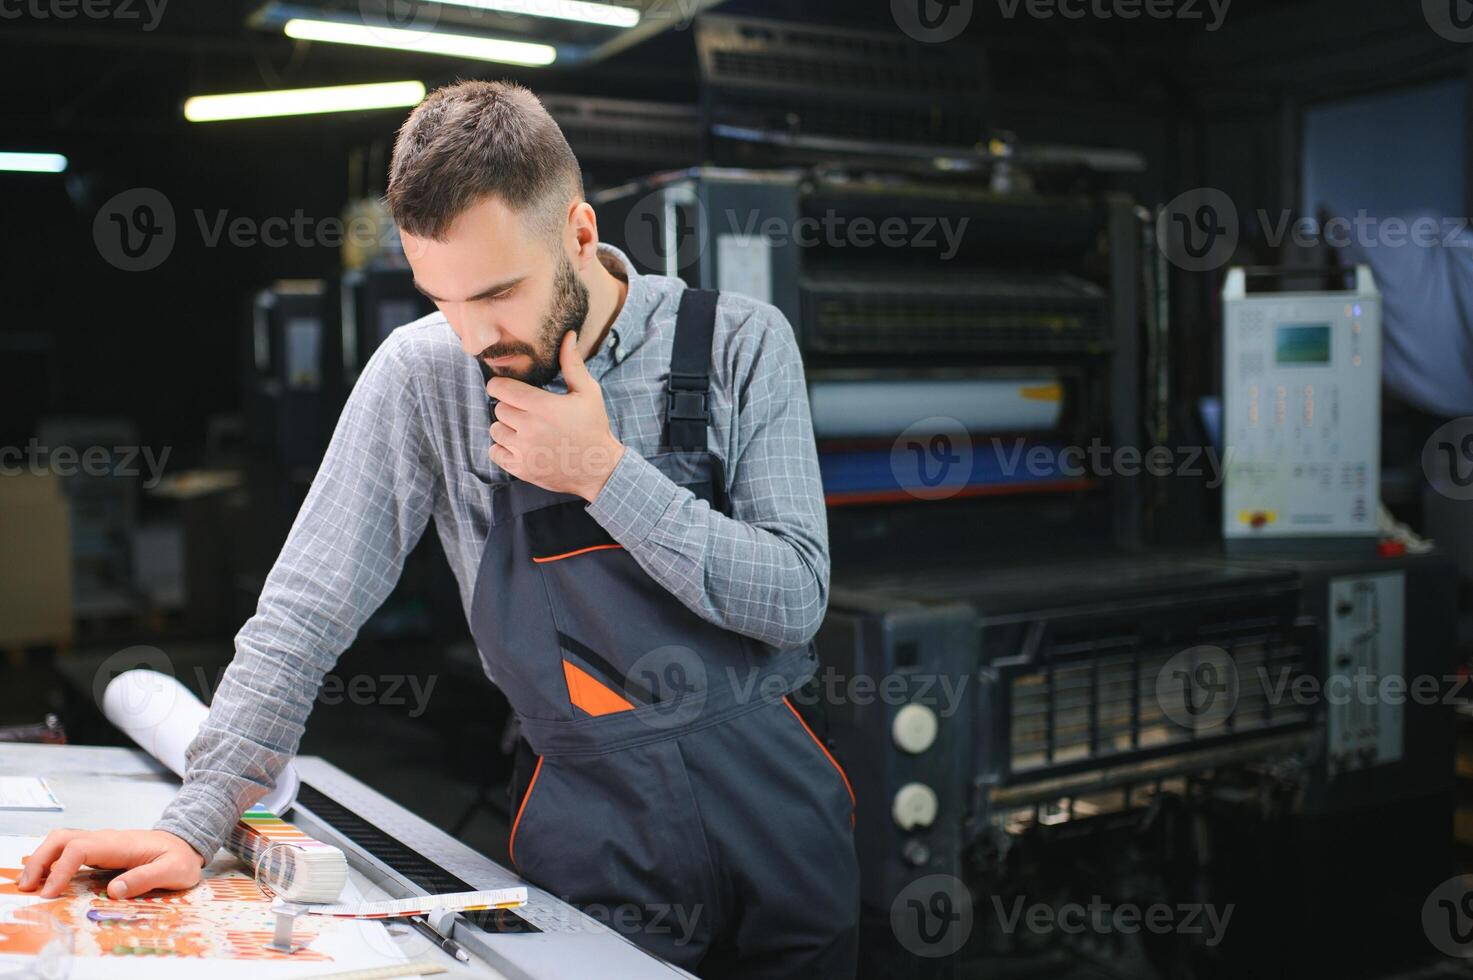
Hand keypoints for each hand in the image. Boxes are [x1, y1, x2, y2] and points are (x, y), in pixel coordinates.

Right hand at [17, 828, 205, 898]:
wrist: (186, 843)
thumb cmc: (180, 858)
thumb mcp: (174, 870)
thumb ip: (147, 878)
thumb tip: (114, 891)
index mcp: (120, 844)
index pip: (80, 848)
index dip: (60, 869)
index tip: (50, 893)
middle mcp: (105, 839)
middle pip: (62, 838)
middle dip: (39, 860)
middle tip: (26, 887)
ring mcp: (100, 843)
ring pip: (61, 842)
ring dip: (41, 860)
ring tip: (29, 886)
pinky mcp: (98, 851)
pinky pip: (67, 851)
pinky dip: (50, 862)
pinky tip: (45, 881)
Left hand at [487, 331, 625, 500]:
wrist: (599, 468)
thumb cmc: (593, 426)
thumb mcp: (588, 392)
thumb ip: (572, 363)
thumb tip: (568, 335)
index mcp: (543, 406)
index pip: (501, 389)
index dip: (500, 386)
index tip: (507, 388)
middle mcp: (530, 428)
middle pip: (499, 409)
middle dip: (510, 407)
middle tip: (526, 411)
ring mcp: (524, 451)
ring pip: (495, 430)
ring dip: (506, 428)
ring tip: (525, 429)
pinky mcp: (521, 469)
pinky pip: (495, 452)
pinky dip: (503, 448)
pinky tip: (520, 445)